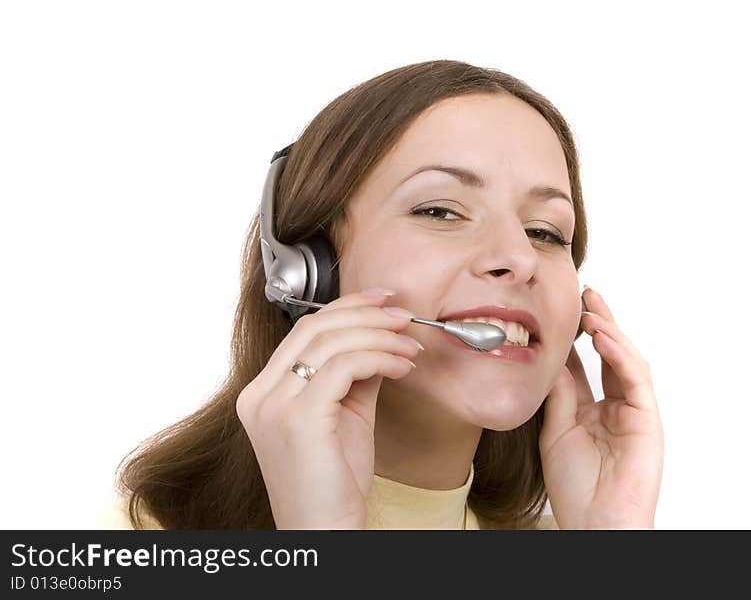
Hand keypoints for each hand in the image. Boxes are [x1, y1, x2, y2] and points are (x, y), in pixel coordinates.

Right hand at [235, 288, 421, 528]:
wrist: (326, 531)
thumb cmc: (334, 482)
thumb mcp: (345, 415)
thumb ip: (353, 375)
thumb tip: (380, 337)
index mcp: (263, 393)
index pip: (303, 330)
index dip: (345, 307)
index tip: (381, 300)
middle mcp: (260, 396)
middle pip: (314, 328)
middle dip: (365, 314)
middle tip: (402, 316)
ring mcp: (274, 407)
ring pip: (331, 342)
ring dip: (380, 336)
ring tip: (410, 345)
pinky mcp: (298, 419)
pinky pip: (345, 367)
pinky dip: (380, 358)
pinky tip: (401, 367)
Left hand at [539, 286, 663, 528]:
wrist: (594, 523)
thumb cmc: (575, 488)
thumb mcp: (556, 431)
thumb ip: (558, 395)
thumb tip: (552, 359)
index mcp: (593, 411)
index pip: (586, 365)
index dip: (575, 338)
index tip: (562, 312)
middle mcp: (616, 407)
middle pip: (610, 356)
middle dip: (600, 323)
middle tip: (586, 294)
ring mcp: (635, 412)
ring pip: (627, 361)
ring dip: (611, 332)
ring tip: (591, 310)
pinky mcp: (648, 420)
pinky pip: (636, 379)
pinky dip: (621, 355)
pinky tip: (603, 337)